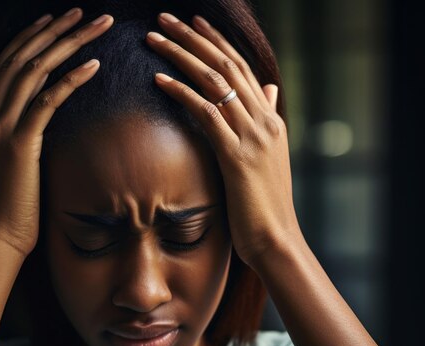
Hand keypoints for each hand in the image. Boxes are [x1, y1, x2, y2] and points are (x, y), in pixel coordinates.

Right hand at [0, 8, 113, 256]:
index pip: (3, 65)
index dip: (27, 39)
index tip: (51, 21)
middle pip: (20, 59)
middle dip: (52, 30)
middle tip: (80, 12)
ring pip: (34, 71)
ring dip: (67, 44)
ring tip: (95, 26)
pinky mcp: (19, 144)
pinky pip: (48, 102)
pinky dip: (71, 80)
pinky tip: (93, 65)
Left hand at [145, 13, 300, 267]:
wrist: (277, 240)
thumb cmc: (265, 206)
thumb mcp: (268, 159)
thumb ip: (266, 122)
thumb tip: (268, 92)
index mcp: (271, 119)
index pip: (241, 68)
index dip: (215, 42)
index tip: (192, 23)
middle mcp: (264, 120)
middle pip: (226, 64)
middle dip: (193, 38)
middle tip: (164, 19)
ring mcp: (253, 135)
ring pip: (214, 81)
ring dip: (181, 55)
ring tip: (153, 38)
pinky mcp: (237, 155)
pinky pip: (206, 113)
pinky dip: (181, 93)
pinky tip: (159, 79)